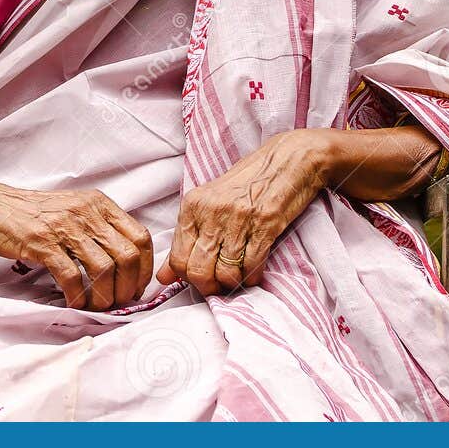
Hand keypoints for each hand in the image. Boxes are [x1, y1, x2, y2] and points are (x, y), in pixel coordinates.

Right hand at [0, 181, 153, 311]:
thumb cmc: (31, 214)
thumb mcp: (73, 211)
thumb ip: (98, 229)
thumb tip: (125, 266)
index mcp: (99, 204)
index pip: (139, 237)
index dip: (145, 269)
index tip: (137, 288)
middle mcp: (86, 212)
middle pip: (128, 256)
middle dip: (128, 287)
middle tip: (118, 302)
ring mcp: (65, 227)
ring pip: (104, 269)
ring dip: (104, 296)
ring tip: (97, 306)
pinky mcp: (42, 243)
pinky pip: (72, 277)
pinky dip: (78, 297)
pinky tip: (74, 302)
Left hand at [155, 129, 334, 295]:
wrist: (285, 161)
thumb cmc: (244, 183)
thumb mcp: (208, 203)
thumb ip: (185, 239)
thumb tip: (163, 277)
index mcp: (193, 205)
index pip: (178, 258)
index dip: (187, 278)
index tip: (199, 278)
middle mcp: (212, 212)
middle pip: (199, 270)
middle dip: (208, 287)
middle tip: (217, 285)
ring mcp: (239, 219)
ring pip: (226, 273)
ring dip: (231, 283)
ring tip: (236, 277)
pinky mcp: (266, 226)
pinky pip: (252, 266)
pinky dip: (252, 276)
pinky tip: (253, 271)